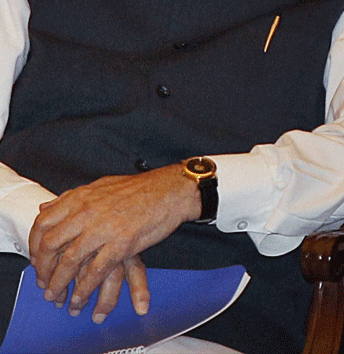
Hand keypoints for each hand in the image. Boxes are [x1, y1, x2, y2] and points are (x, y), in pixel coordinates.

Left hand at [29, 166, 199, 318]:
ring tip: (56, 296)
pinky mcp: (122, 244)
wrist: (171, 190)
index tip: (36, 257)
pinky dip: (85, 287)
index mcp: (80, 198)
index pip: (43, 222)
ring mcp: (103, 229)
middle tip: (43, 281)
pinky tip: (81, 296)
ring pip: (70, 261)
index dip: (34, 244)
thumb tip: (46, 206)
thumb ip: (72, 198)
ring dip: (59, 282)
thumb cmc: (140, 189)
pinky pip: (96, 271)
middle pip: (50, 244)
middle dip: (43, 267)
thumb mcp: (100, 186)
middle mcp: (87, 212)